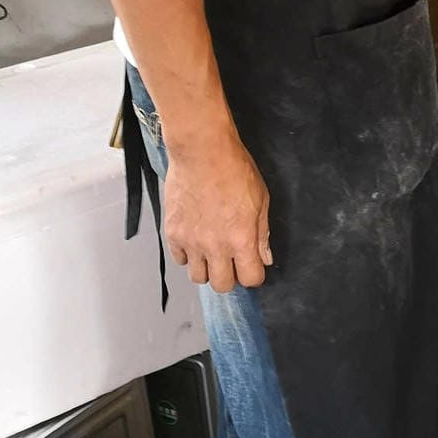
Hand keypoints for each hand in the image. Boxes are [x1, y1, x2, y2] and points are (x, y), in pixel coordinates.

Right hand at [162, 125, 272, 292]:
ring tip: (211, 251)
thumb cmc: (235, 170)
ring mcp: (191, 242)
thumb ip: (262, 233)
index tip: (252, 265)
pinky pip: (180, 260)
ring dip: (207, 269)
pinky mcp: (172, 233)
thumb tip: (264, 258)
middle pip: (222, 285)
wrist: (201, 151)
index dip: (254, 274)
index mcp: (241, 239)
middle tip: (231, 260)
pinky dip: (188, 255)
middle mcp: (215, 247)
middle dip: (230, 276)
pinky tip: (195, 240)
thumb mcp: (260, 199)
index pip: (250, 279)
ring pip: (198, 278)